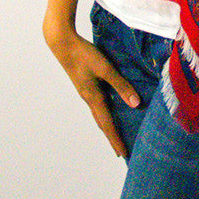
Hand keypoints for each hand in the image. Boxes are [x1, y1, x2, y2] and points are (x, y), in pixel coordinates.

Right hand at [44, 25, 139, 156]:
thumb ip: (121, 85)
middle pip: (102, 123)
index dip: (116, 139)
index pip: (108, 124)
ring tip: (116, 133)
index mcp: (94, 98)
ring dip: (108, 125)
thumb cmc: (84, 55)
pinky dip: (105, 112)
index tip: (123, 154)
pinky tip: (110, 107)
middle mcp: (89, 98)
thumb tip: (135, 104)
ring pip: (99, 114)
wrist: (63, 44)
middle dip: (112, 137)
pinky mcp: (85, 84)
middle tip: (120, 150)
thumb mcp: (106, 69)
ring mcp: (86, 92)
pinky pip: (97, 104)